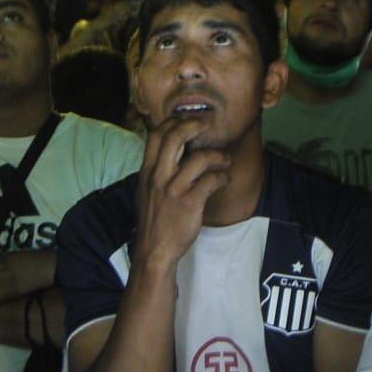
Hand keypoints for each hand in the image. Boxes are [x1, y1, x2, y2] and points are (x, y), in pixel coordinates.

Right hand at [132, 116, 229, 269]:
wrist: (154, 250)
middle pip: (173, 138)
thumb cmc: (154, 220)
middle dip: (192, 125)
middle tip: (206, 125)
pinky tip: (224, 180)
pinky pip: (211, 181)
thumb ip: (156, 171)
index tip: (188, 120)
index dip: (173, 122)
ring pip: (199, 158)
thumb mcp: (146, 191)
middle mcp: (158, 177)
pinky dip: (222, 177)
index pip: (156, 135)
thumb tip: (171, 152)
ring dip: (217, 155)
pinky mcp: (189, 203)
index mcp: (147, 172)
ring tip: (224, 160)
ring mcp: (174, 190)